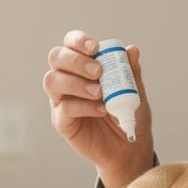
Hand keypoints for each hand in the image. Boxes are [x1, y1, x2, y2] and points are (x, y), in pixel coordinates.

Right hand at [44, 30, 154, 187]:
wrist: (130, 147)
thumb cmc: (129, 115)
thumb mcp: (135, 92)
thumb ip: (130, 72)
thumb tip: (132, 49)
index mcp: (83, 65)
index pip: (70, 44)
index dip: (77, 40)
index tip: (94, 47)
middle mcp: (67, 79)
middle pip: (55, 57)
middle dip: (75, 60)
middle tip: (98, 71)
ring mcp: (61, 100)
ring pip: (52, 81)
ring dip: (76, 83)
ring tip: (100, 93)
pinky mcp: (62, 121)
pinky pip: (65, 108)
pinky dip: (83, 106)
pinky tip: (101, 109)